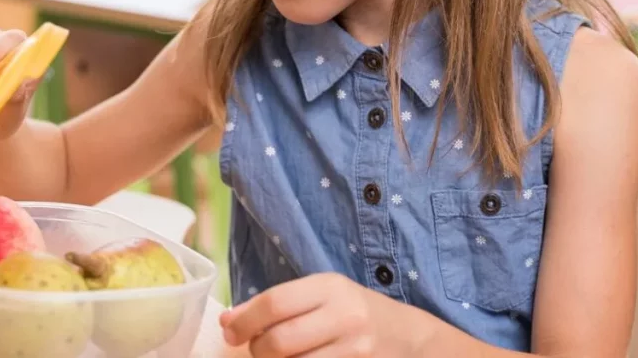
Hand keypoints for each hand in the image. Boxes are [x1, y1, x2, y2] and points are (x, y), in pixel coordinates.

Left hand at [220, 273, 415, 356]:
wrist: (409, 338)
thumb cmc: (354, 311)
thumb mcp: (322, 294)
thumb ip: (277, 303)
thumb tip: (228, 321)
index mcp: (331, 287)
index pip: (274, 304)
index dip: (243, 321)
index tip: (230, 330)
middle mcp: (345, 318)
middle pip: (279, 342)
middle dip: (257, 349)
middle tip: (256, 348)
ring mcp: (355, 352)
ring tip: (279, 357)